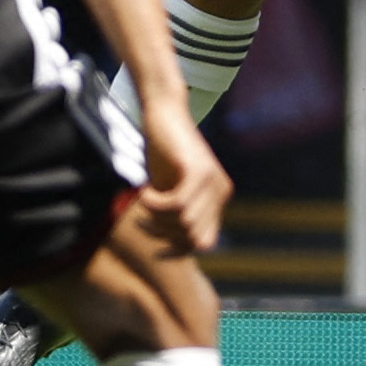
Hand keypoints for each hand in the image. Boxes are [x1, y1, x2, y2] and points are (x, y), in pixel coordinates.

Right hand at [127, 102, 229, 254]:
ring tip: (144, 199)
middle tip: (143, 215)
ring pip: (184, 223)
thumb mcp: (170, 191)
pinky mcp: (198, 170)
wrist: (163, 113)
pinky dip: (154, 204)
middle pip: (191, 237)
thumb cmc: (163, 154)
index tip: (151, 240)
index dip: (176, 248)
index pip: (203, 242)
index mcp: (218, 199)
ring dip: (156, 217)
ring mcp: (212, 181)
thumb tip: (172, 252)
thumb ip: (176, 217)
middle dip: (163, 233)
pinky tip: (144, 190)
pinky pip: (176, 205)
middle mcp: (221, 192)